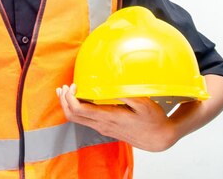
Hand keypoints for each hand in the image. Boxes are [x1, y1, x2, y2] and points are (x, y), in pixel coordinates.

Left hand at [56, 84, 176, 151]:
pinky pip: (85, 120)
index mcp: (108, 117)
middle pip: (72, 116)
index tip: (73, 85)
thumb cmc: (153, 120)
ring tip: (65, 91)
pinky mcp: (105, 128)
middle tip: (63, 87)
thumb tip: (113, 83)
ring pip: (77, 119)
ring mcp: (102, 128)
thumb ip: (127, 94)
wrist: (159, 139)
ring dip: (68, 105)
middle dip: (64, 101)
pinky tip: (80, 99)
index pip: (79, 110)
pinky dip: (77, 109)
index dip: (70, 98)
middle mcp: (102, 125)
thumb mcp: (144, 104)